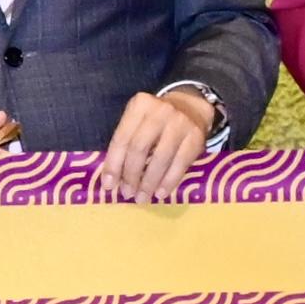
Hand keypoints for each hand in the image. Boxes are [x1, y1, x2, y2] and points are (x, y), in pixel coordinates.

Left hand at [95, 84, 214, 205]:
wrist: (191, 108)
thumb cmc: (156, 120)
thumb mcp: (138, 121)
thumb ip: (126, 143)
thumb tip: (113, 178)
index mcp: (139, 106)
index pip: (122, 139)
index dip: (113, 164)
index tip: (108, 185)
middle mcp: (160, 111)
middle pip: (139, 148)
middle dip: (131, 175)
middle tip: (127, 193)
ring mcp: (180, 123)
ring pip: (160, 158)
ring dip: (149, 182)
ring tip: (142, 197)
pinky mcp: (196, 137)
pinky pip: (180, 164)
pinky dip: (169, 181)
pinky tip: (161, 193)